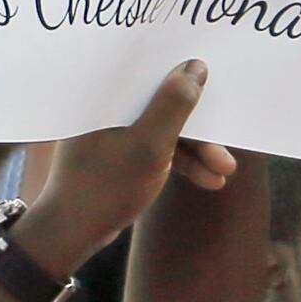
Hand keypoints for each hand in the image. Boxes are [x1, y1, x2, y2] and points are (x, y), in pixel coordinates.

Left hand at [23, 62, 224, 270]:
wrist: (72, 234)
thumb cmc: (104, 188)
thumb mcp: (148, 146)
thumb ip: (172, 105)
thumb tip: (195, 66)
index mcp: (102, 94)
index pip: (145, 67)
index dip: (181, 67)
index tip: (214, 71)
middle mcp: (106, 105)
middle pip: (161, 100)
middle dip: (198, 124)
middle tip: (227, 141)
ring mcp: (113, 129)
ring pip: (164, 127)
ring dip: (196, 148)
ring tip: (224, 170)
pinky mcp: (121, 150)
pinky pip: (158, 146)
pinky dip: (181, 161)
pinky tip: (210, 180)